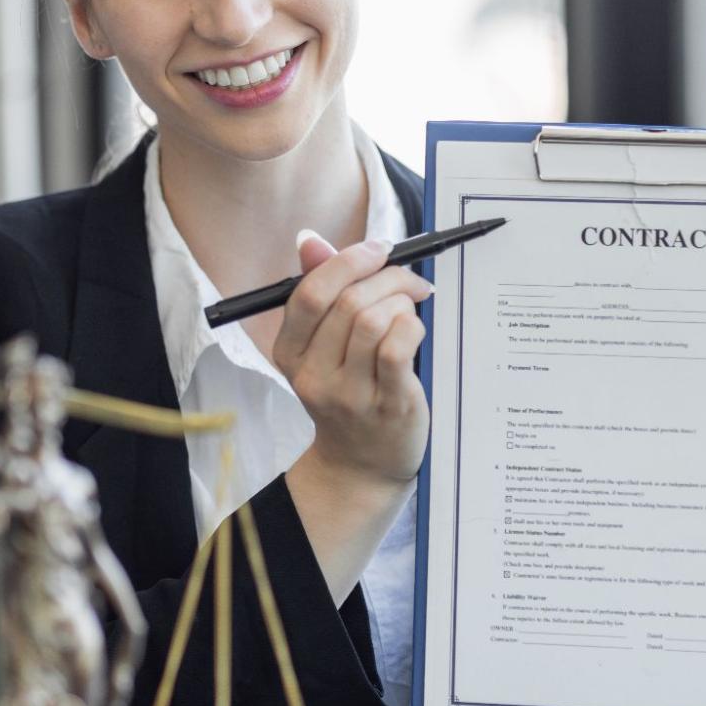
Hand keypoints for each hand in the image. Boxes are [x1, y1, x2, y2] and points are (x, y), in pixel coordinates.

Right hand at [271, 231, 433, 488]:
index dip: (346, 261)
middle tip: (408, 280)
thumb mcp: (323, 346)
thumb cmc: (349, 393)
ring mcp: (349, 394)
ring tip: (411, 309)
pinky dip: (411, 326)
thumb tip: (310, 240)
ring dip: (401, 301)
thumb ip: (319, 289)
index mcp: (289, 353)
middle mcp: (312, 375)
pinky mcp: (387, 404)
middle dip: (387, 276)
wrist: (363, 465)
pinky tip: (415, 331)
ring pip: (373, 319)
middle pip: (347, 301)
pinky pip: (397, 347)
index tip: (377, 249)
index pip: (308, 294)